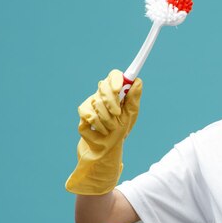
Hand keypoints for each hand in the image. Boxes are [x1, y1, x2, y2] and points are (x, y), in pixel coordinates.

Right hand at [65, 70, 141, 194]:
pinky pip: (90, 114)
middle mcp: (102, 93)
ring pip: (97, 102)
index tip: (119, 88)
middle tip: (117, 114)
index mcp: (116, 91)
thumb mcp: (131, 114)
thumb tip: (138, 82)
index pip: (114, 75)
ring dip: (107, 118)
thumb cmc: (120, 129)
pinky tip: (102, 131)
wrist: (107, 147)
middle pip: (104, 86)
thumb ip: (133, 98)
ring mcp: (91, 101)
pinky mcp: (83, 112)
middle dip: (112, 101)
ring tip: (111, 127)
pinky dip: (98, 125)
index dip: (116, 79)